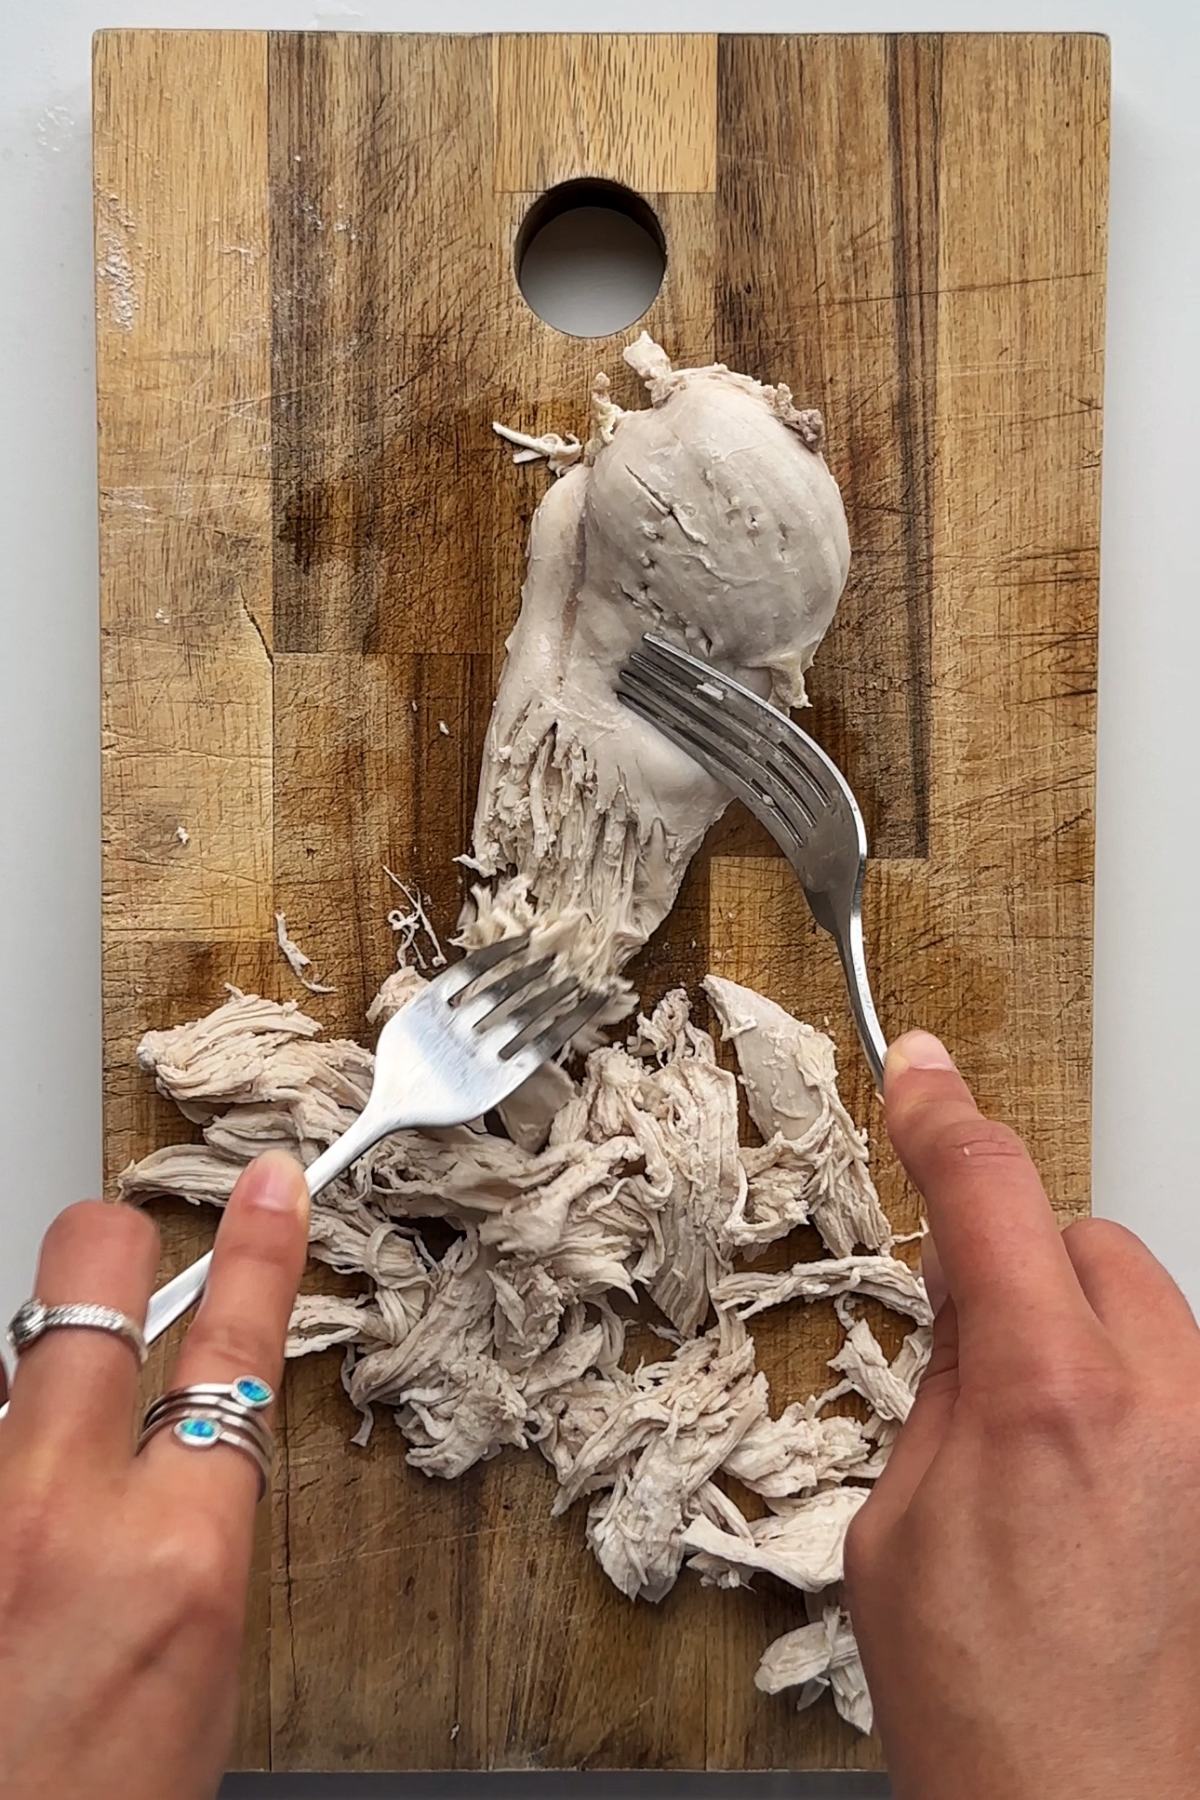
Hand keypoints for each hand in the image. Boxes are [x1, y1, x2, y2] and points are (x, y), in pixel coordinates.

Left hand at [0, 1153, 308, 1799]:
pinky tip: (3, 1533)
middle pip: (85, 1275)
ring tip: (30, 1472)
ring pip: (1, 1360)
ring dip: (24, 1386)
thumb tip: (182, 1443)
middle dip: (109, 1246)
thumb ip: (188, 1529)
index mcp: (175, 1555)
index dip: (258, 1247)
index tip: (266, 1186)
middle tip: (119, 1254)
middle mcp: (57, 1513)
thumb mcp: (195, 1662)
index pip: (233, 1347)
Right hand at [845, 1032, 1199, 1799]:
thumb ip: (942, 1387)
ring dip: (1077, 1325)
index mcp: (1047, 1395)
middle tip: (960, 1331)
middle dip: (1016, 1260)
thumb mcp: (896, 1523)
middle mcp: (1160, 1402)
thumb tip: (965, 1311)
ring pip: (1142, 1303)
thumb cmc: (984, 1708)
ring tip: (1029, 1435)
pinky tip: (1085, 1479)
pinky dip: (1124, 1388)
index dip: (942, 1116)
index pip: (990, 1191)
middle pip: (1084, 1236)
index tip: (918, 1074)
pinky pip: (1178, 1378)